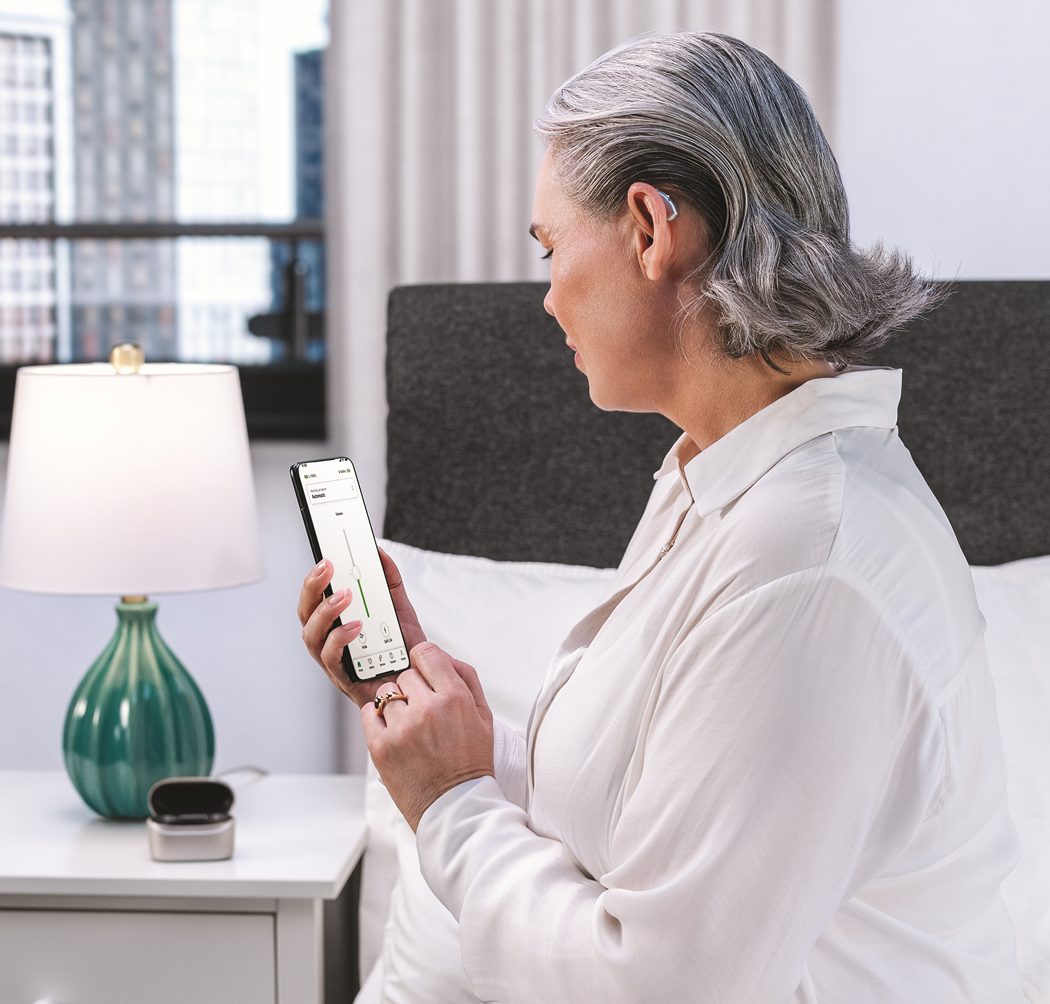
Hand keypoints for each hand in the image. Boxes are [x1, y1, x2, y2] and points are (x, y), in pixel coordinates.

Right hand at [297, 547, 427, 708]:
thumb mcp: (398, 607)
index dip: (313, 578)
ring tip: (345, 596)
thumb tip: (379, 553)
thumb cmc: (403, 647)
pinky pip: (331, 658)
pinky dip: (340, 639)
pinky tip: (356, 626)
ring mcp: (334, 660)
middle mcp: (328, 640)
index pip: (314, 597)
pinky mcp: (344, 679)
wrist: (421, 678)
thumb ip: (389, 581)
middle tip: (328, 568)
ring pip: (311, 636)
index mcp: (336, 622)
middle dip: (312, 587)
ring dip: (325, 612)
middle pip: (306, 613)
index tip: (324, 557)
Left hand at [362, 641, 494, 830]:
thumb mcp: (484, 716)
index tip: (425, 674)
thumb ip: (466, 679)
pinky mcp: (381, 746)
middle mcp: (427, 709)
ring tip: (409, 726)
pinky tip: (393, 732)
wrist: (455, 806)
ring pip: (386, 693)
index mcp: (454, 698)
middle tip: (423, 712)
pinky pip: (368, 712)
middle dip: (413, 689)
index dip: (425, 662)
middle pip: (405, 675)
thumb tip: (443, 657)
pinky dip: (377, 719)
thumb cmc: (471, 761)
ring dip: (395, 705)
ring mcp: (401, 728)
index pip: (426, 653)